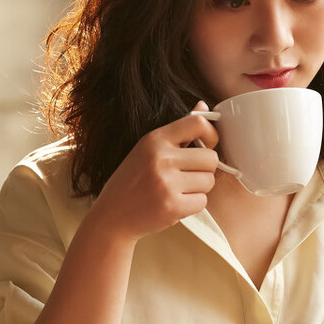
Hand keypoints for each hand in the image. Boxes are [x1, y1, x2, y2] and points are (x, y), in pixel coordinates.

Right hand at [87, 102, 219, 242]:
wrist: (112, 216)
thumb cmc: (131, 181)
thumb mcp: (148, 149)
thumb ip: (178, 131)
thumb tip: (203, 106)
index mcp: (154, 139)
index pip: (198, 123)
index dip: (210, 135)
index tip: (206, 145)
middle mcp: (161, 158)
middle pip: (211, 158)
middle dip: (204, 169)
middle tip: (187, 176)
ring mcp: (166, 183)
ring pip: (209, 181)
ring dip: (199, 188)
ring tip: (177, 191)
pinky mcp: (172, 206)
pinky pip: (203, 201)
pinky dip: (193, 205)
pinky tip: (175, 203)